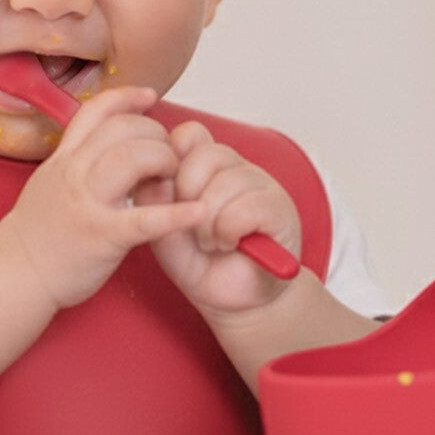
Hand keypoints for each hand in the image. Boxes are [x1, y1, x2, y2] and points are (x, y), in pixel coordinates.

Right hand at [0, 86, 205, 311]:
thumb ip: (76, 162)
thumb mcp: (48, 182)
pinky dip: (176, 214)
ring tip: (176, 177)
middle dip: (156, 135)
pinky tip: (198, 211)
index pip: (97, 111)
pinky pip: (145, 219)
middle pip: (124, 129)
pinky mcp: (102, 235)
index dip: (127, 98)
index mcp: (64, 159)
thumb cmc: (37, 234)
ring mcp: (87, 202)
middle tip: (169, 156)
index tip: (150, 97)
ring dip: (166, 160)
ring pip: (134, 158)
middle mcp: (74, 172)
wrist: (13, 274)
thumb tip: (106, 145)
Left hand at [145, 120, 302, 315]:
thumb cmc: (198, 262)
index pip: (189, 134)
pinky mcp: (279, 208)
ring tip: (212, 242)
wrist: (230, 299)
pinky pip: (245, 208)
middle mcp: (236, 167)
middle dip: (187, 198)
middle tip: (193, 228)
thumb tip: (154, 172)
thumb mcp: (164, 226)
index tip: (172, 200)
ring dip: (208, 223)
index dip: (172, 164)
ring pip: (224, 183)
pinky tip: (231, 244)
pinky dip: (229, 232)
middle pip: (203, 156)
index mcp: (207, 165)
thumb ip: (155, 196)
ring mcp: (261, 184)